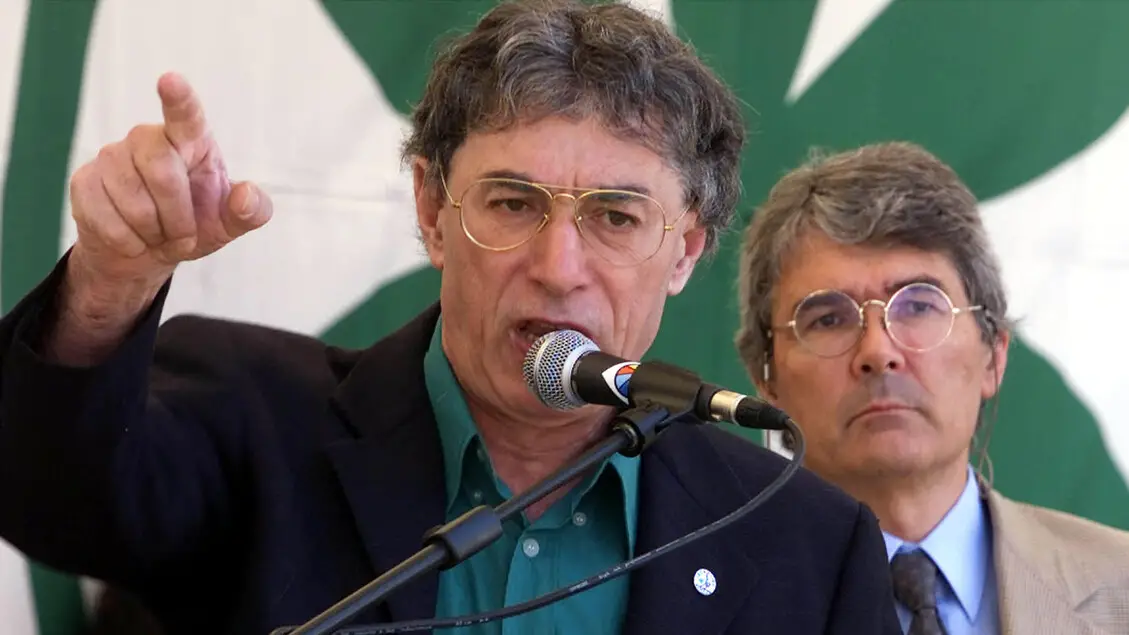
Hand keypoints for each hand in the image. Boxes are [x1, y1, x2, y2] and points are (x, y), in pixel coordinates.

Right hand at [67, 71, 271, 285]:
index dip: (179, 99)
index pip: (186, 115)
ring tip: (157, 234)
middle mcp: (147, 138)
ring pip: (133, 202)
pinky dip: (128, 241)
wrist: (143, 252)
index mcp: (189, 141)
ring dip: (153, 233)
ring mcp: (111, 156)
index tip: (171, 80)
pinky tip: (131, 238)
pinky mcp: (84, 180)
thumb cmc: (191, 227)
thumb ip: (250, 211)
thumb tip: (248, 196)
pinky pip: (107, 220)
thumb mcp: (228, 224)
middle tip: (183, 236)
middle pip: (162, 174)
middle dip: (177, 218)